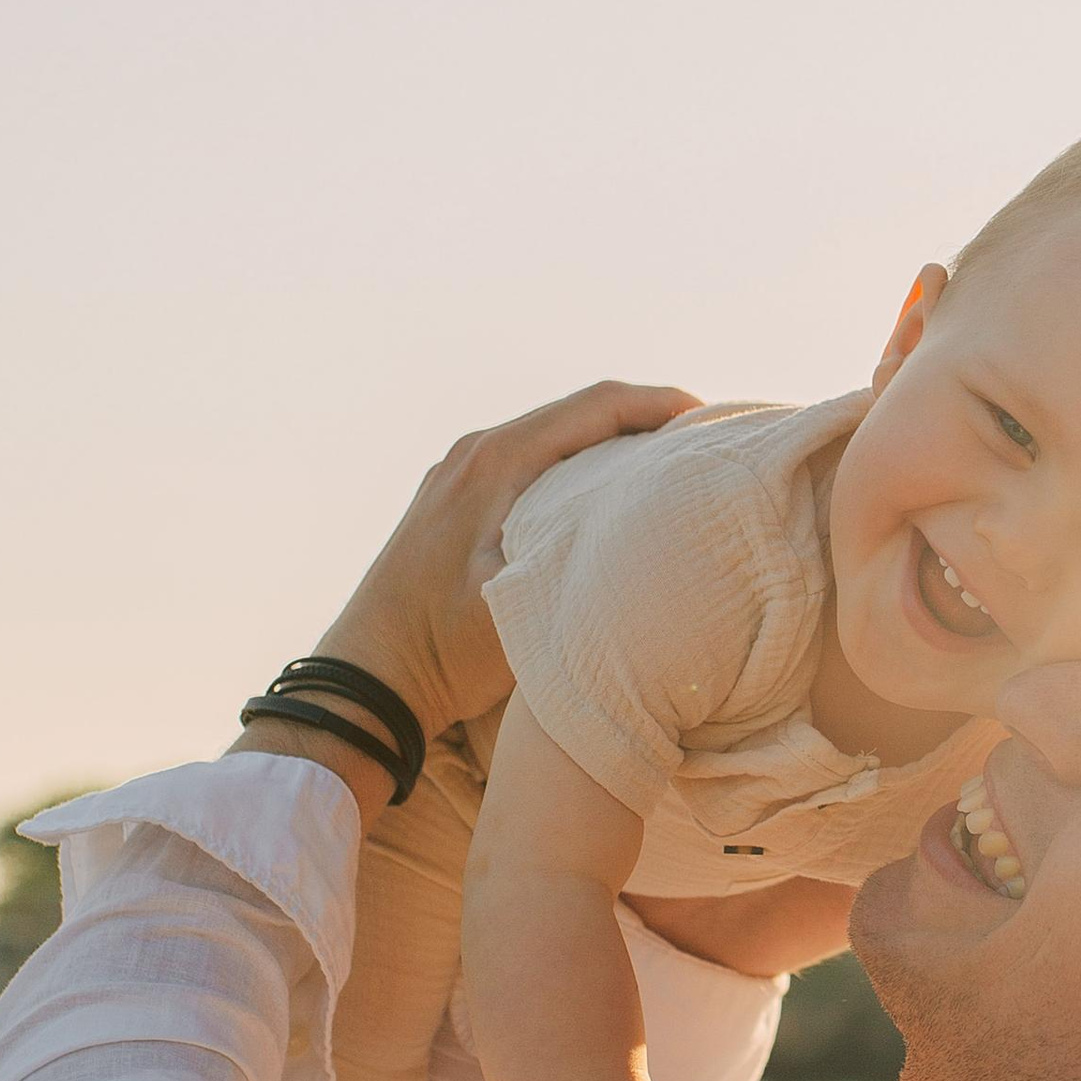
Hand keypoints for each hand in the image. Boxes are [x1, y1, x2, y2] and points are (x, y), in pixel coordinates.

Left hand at [317, 383, 695, 747]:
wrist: (369, 676)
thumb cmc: (442, 648)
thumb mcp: (521, 607)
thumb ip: (581, 563)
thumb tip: (654, 540)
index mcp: (496, 461)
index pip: (597, 406)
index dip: (661, 405)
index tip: (712, 420)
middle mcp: (475, 452)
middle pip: (579, 412)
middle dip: (646, 420)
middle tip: (704, 443)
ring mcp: (460, 473)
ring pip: (555, 436)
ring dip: (612, 442)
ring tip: (668, 467)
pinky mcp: (454, 499)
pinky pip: (531, 461)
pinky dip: (578, 467)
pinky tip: (606, 499)